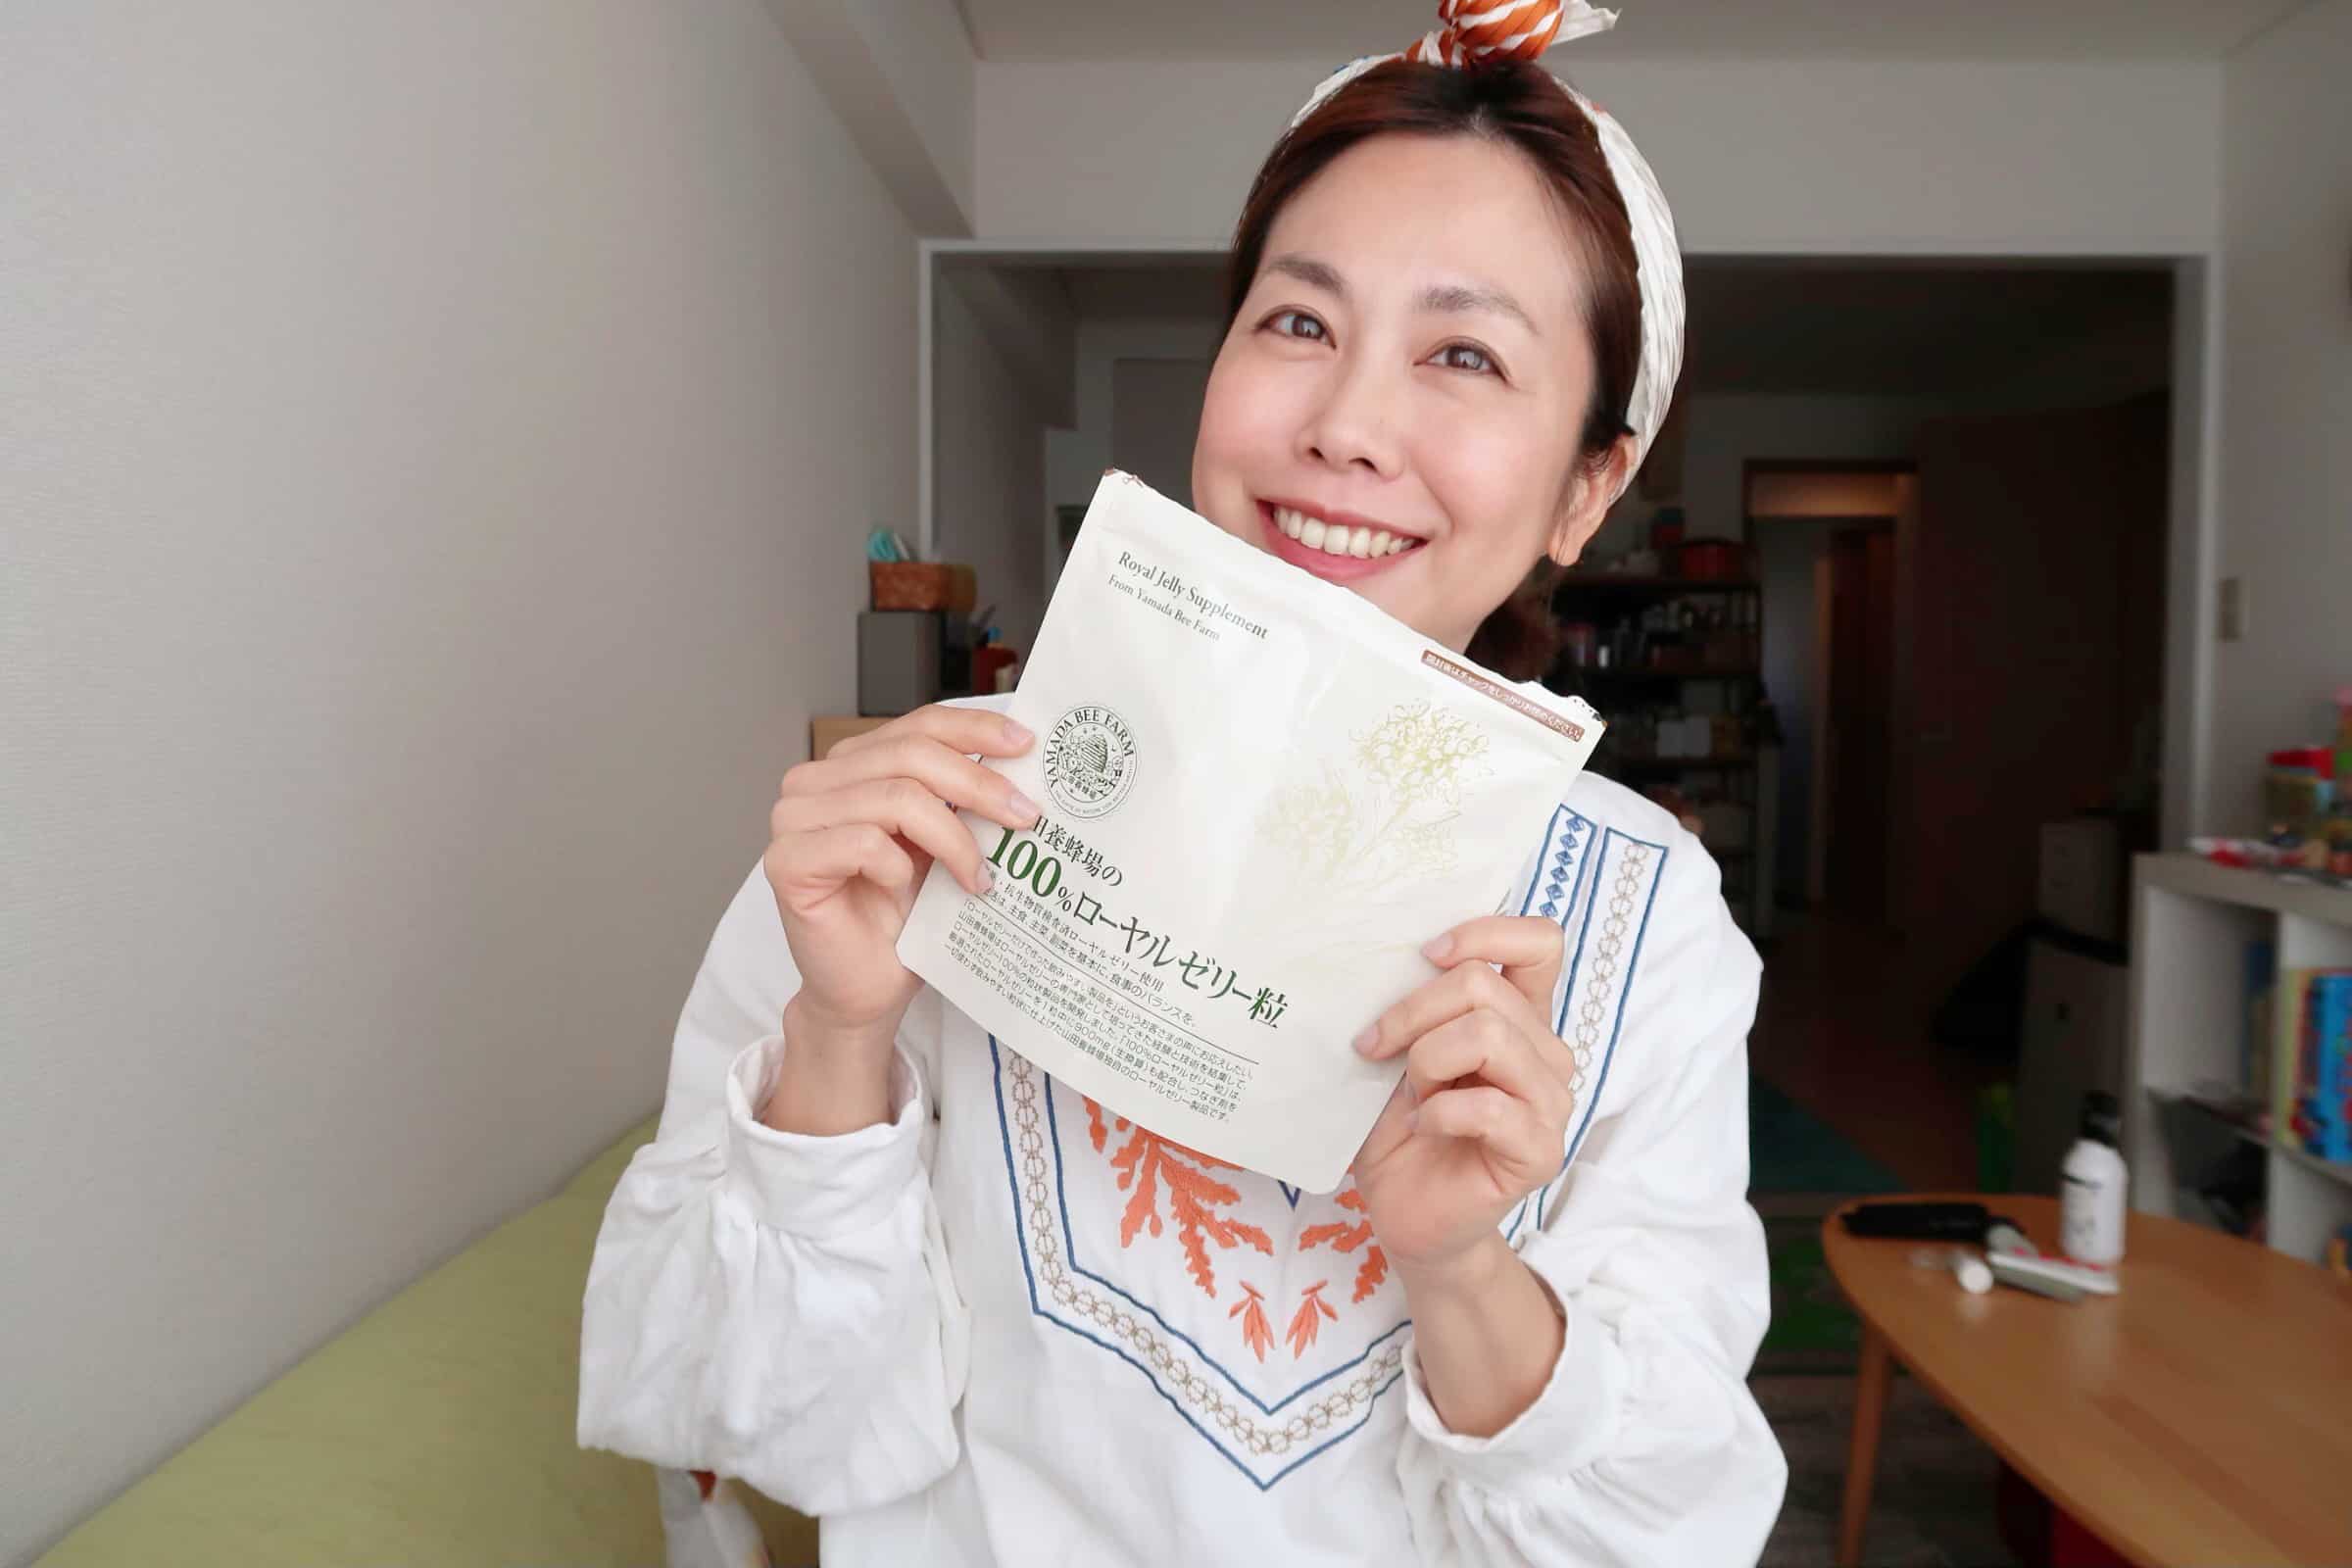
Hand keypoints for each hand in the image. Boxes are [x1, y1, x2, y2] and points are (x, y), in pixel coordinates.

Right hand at [762, 705, 1037, 1051]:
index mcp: (854, 764)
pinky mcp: (787, 861)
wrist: (869, 989)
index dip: (975, 729)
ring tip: (980, 877)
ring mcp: (794, 818)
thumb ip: (960, 797)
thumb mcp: (942, 842)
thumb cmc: (902, 918)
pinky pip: (863, 842)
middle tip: (1024, 817)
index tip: (1025, 745)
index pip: (919, 724)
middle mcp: (816, 781)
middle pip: (911, 754)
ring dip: (952, 840)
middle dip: (978, 784)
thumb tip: (1021, 762)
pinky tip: (906, 891)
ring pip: (896, 798)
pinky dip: (898, 867)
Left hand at [1348, 916, 1571, 1276]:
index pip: (1540, 942)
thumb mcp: (1400, 1054)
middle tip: (1378, 1050)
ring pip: (1489, 1036)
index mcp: (1519, 1017)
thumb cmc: (1401, 1127)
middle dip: (1413, 1012)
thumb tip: (1390, 958)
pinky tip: (1425, 1127)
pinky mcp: (1540, 1150)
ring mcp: (1550, 1102)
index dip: (1485, 933)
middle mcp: (1545, 1052)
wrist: (1405, 1210)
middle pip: (1484, 986)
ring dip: (1428, 1061)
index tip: (1426, 955)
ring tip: (1413, 1095)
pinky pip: (1490, 1107)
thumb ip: (1417, 1007)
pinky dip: (1440, 1112)